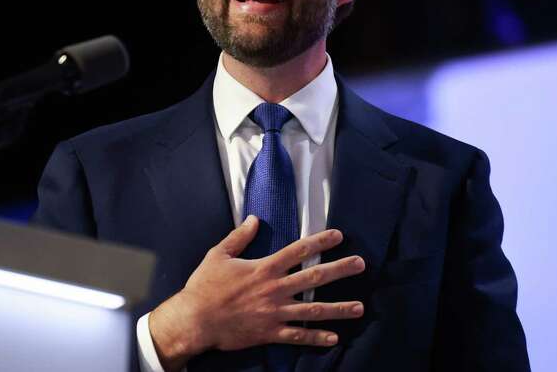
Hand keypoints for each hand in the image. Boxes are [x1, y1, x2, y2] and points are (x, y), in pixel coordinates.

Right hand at [148, 215, 365, 370]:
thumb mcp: (219, 255)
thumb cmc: (204, 286)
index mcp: (264, 268)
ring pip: (313, 309)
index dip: (320, 242)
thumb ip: (239, 236)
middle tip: (361, 264)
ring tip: (359, 307)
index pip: (298, 250)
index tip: (339, 236)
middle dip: (340, 270)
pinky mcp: (270, 332)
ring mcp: (274, 312)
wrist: (195, 320)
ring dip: (338, 308)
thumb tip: (255, 219)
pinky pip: (298, 336)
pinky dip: (316, 337)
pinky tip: (334, 338)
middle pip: (314, 277)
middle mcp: (274, 289)